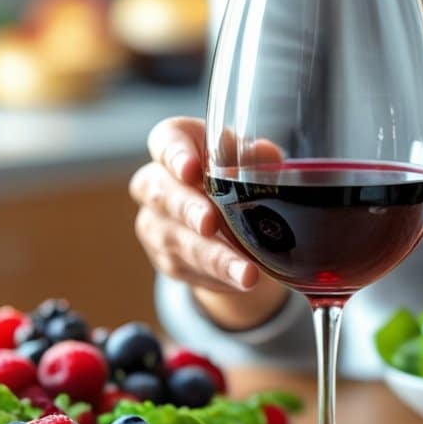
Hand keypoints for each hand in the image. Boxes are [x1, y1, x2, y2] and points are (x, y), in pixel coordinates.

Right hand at [129, 117, 287, 328]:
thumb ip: (256, 155)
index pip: (164, 142)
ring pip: (179, 242)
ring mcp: (156, 224)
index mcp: (174, 144)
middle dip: (188, 210)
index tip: (191, 169)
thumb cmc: (233, 173)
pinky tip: (242, 281)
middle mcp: (154, 183)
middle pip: (162, 194)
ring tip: (246, 273)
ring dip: (214, 259)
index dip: (175, 155)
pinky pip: (190, 270)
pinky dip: (219, 277)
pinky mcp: (167, 259)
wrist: (225, 219)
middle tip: (209, 223)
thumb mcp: (246, 159)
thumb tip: (267, 155)